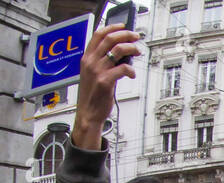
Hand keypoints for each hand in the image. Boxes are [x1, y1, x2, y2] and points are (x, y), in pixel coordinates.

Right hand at [72, 26, 141, 148]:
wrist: (88, 113)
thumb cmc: (93, 96)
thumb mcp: (93, 74)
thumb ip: (103, 63)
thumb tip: (122, 55)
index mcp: (86, 58)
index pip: (98, 35)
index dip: (112, 28)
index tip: (123, 26)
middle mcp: (90, 62)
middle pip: (109, 39)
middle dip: (125, 35)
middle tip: (136, 37)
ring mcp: (97, 71)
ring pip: (117, 50)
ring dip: (131, 48)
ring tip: (137, 52)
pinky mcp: (105, 81)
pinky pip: (122, 68)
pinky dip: (131, 70)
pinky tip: (132, 74)